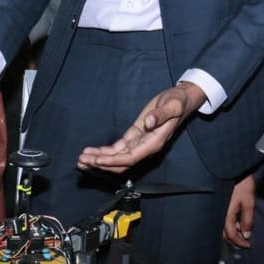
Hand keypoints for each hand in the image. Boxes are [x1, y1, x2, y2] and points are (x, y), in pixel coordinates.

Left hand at [79, 82, 207, 172]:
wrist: (181, 100)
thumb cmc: (177, 103)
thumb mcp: (172, 106)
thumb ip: (160, 115)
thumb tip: (148, 122)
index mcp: (154, 142)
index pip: (130, 157)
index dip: (112, 161)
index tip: (97, 160)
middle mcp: (145, 147)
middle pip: (120, 163)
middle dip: (100, 163)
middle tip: (82, 161)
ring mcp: (139, 144)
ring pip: (116, 158)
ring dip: (99, 159)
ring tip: (81, 159)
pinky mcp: (134, 137)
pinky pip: (117, 149)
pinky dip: (104, 151)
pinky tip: (91, 151)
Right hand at [224, 173, 256, 247]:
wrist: (234, 170)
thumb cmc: (241, 184)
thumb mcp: (249, 203)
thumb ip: (247, 220)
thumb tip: (246, 234)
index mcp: (226, 214)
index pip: (231, 235)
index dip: (240, 242)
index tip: (247, 245)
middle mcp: (219, 214)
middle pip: (225, 234)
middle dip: (235, 240)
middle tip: (245, 242)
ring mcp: (218, 210)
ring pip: (223, 228)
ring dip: (233, 232)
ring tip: (243, 231)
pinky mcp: (219, 206)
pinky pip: (223, 221)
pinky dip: (231, 225)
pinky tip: (238, 222)